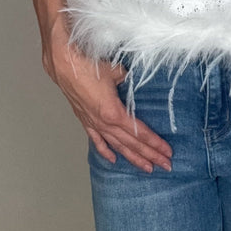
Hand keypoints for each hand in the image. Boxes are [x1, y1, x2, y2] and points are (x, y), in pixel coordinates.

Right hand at [43, 27, 172, 172]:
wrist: (64, 63)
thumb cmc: (89, 64)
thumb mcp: (116, 71)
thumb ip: (127, 80)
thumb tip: (132, 81)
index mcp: (113, 112)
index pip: (139, 132)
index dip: (154, 143)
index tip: (167, 152)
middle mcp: (104, 122)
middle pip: (131, 143)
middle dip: (150, 155)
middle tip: (165, 165)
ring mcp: (93, 123)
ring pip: (116, 145)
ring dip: (133, 157)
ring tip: (147, 168)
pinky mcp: (84, 119)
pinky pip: (97, 139)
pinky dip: (105, 150)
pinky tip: (114, 160)